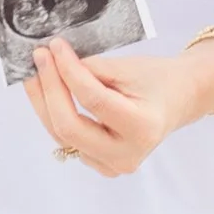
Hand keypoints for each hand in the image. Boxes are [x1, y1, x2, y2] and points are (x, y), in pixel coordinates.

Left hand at [23, 36, 213, 175]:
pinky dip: (54, 114)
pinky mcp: (101, 165)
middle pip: (70, 126)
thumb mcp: (128, 68)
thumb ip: (91, 68)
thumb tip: (53, 62)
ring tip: (36, 72)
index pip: (92, 100)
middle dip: (48, 90)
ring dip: (44, 102)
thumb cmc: (157, 80)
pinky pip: (68, 140)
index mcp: (141, 128)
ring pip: (63, 136)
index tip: (53, 47)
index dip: (67, 72)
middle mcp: (126, 155)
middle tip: (38, 58)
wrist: (178, 100)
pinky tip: (48, 91)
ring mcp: (112, 166)